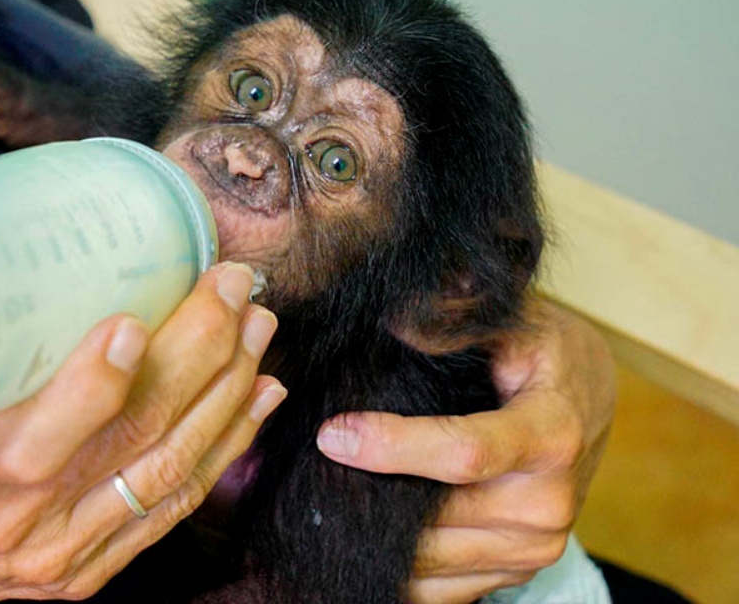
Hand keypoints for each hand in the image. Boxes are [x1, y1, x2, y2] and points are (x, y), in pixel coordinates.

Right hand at [0, 137, 285, 602]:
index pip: (40, 436)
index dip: (95, 382)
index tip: (133, 319)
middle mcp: (21, 516)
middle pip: (132, 436)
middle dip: (198, 354)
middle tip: (231, 284)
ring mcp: (63, 546)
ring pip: (168, 468)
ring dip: (227, 392)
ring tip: (257, 327)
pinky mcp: (88, 567)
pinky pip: (172, 506)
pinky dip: (225, 448)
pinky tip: (259, 399)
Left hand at [315, 298, 614, 603]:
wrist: (587, 404)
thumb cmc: (541, 354)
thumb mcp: (508, 322)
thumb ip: (453, 321)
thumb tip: (393, 322)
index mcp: (550, 434)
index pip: (465, 454)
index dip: (394, 446)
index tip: (333, 434)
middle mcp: (549, 502)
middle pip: (439, 519)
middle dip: (368, 495)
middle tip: (312, 469)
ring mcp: (534, 547)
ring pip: (433, 561)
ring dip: (374, 535)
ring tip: (326, 497)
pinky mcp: (515, 572)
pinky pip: (442, 590)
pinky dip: (394, 568)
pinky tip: (357, 534)